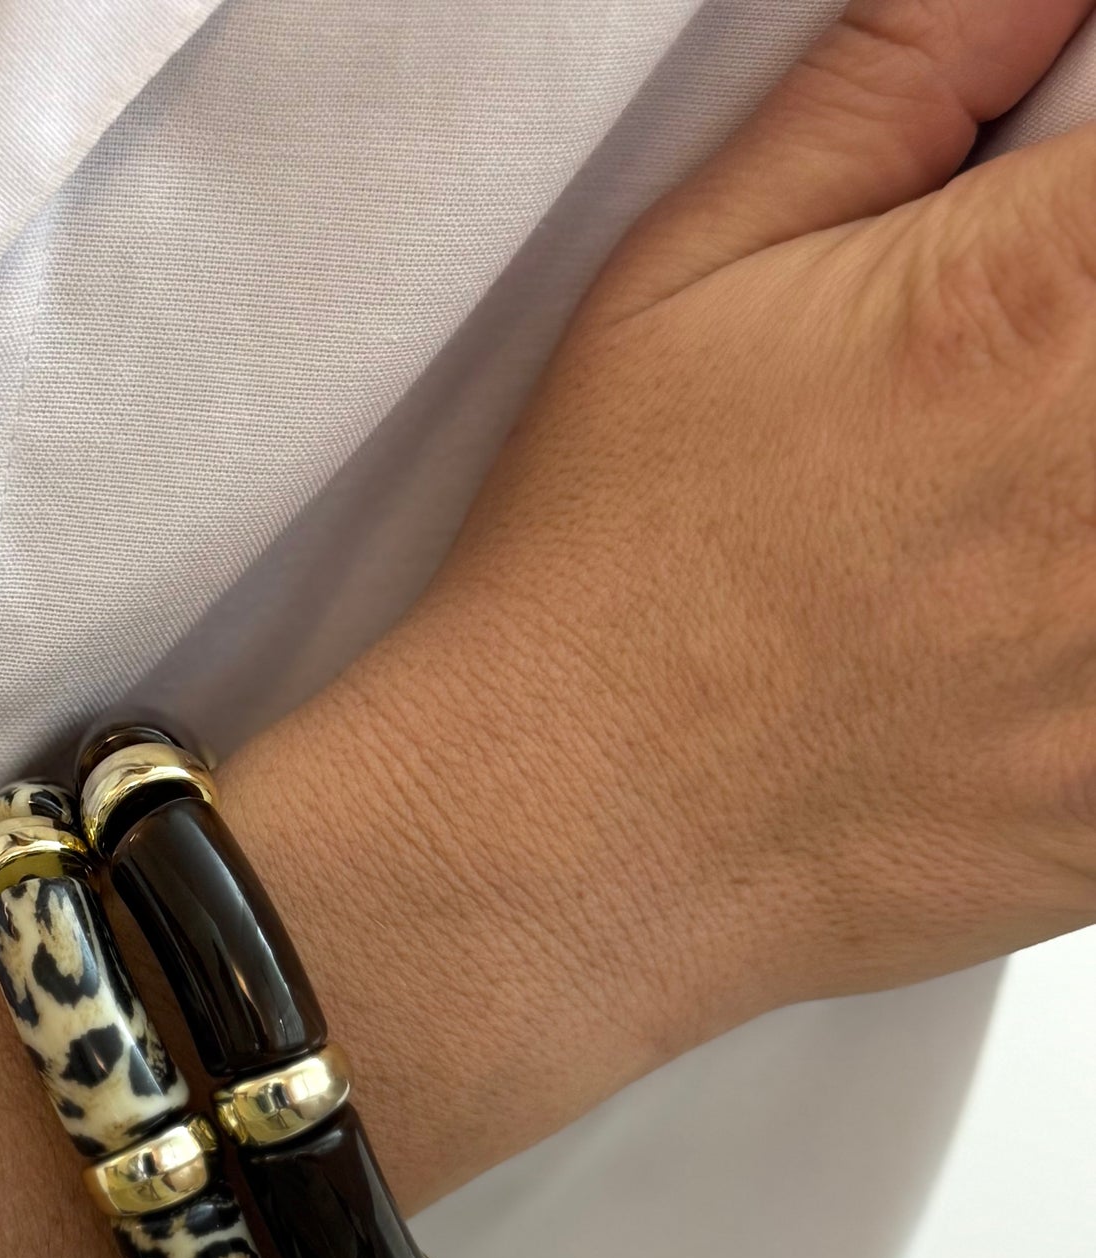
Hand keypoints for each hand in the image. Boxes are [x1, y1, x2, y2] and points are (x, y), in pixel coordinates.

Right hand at [370, 0, 1095, 1049]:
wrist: (556, 835)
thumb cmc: (600, 573)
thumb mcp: (688, 275)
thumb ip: (898, 81)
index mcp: (1042, 306)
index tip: (1063, 245)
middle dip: (1092, 360)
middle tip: (1019, 406)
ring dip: (1093, 504)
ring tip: (1011, 532)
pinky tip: (1022, 641)